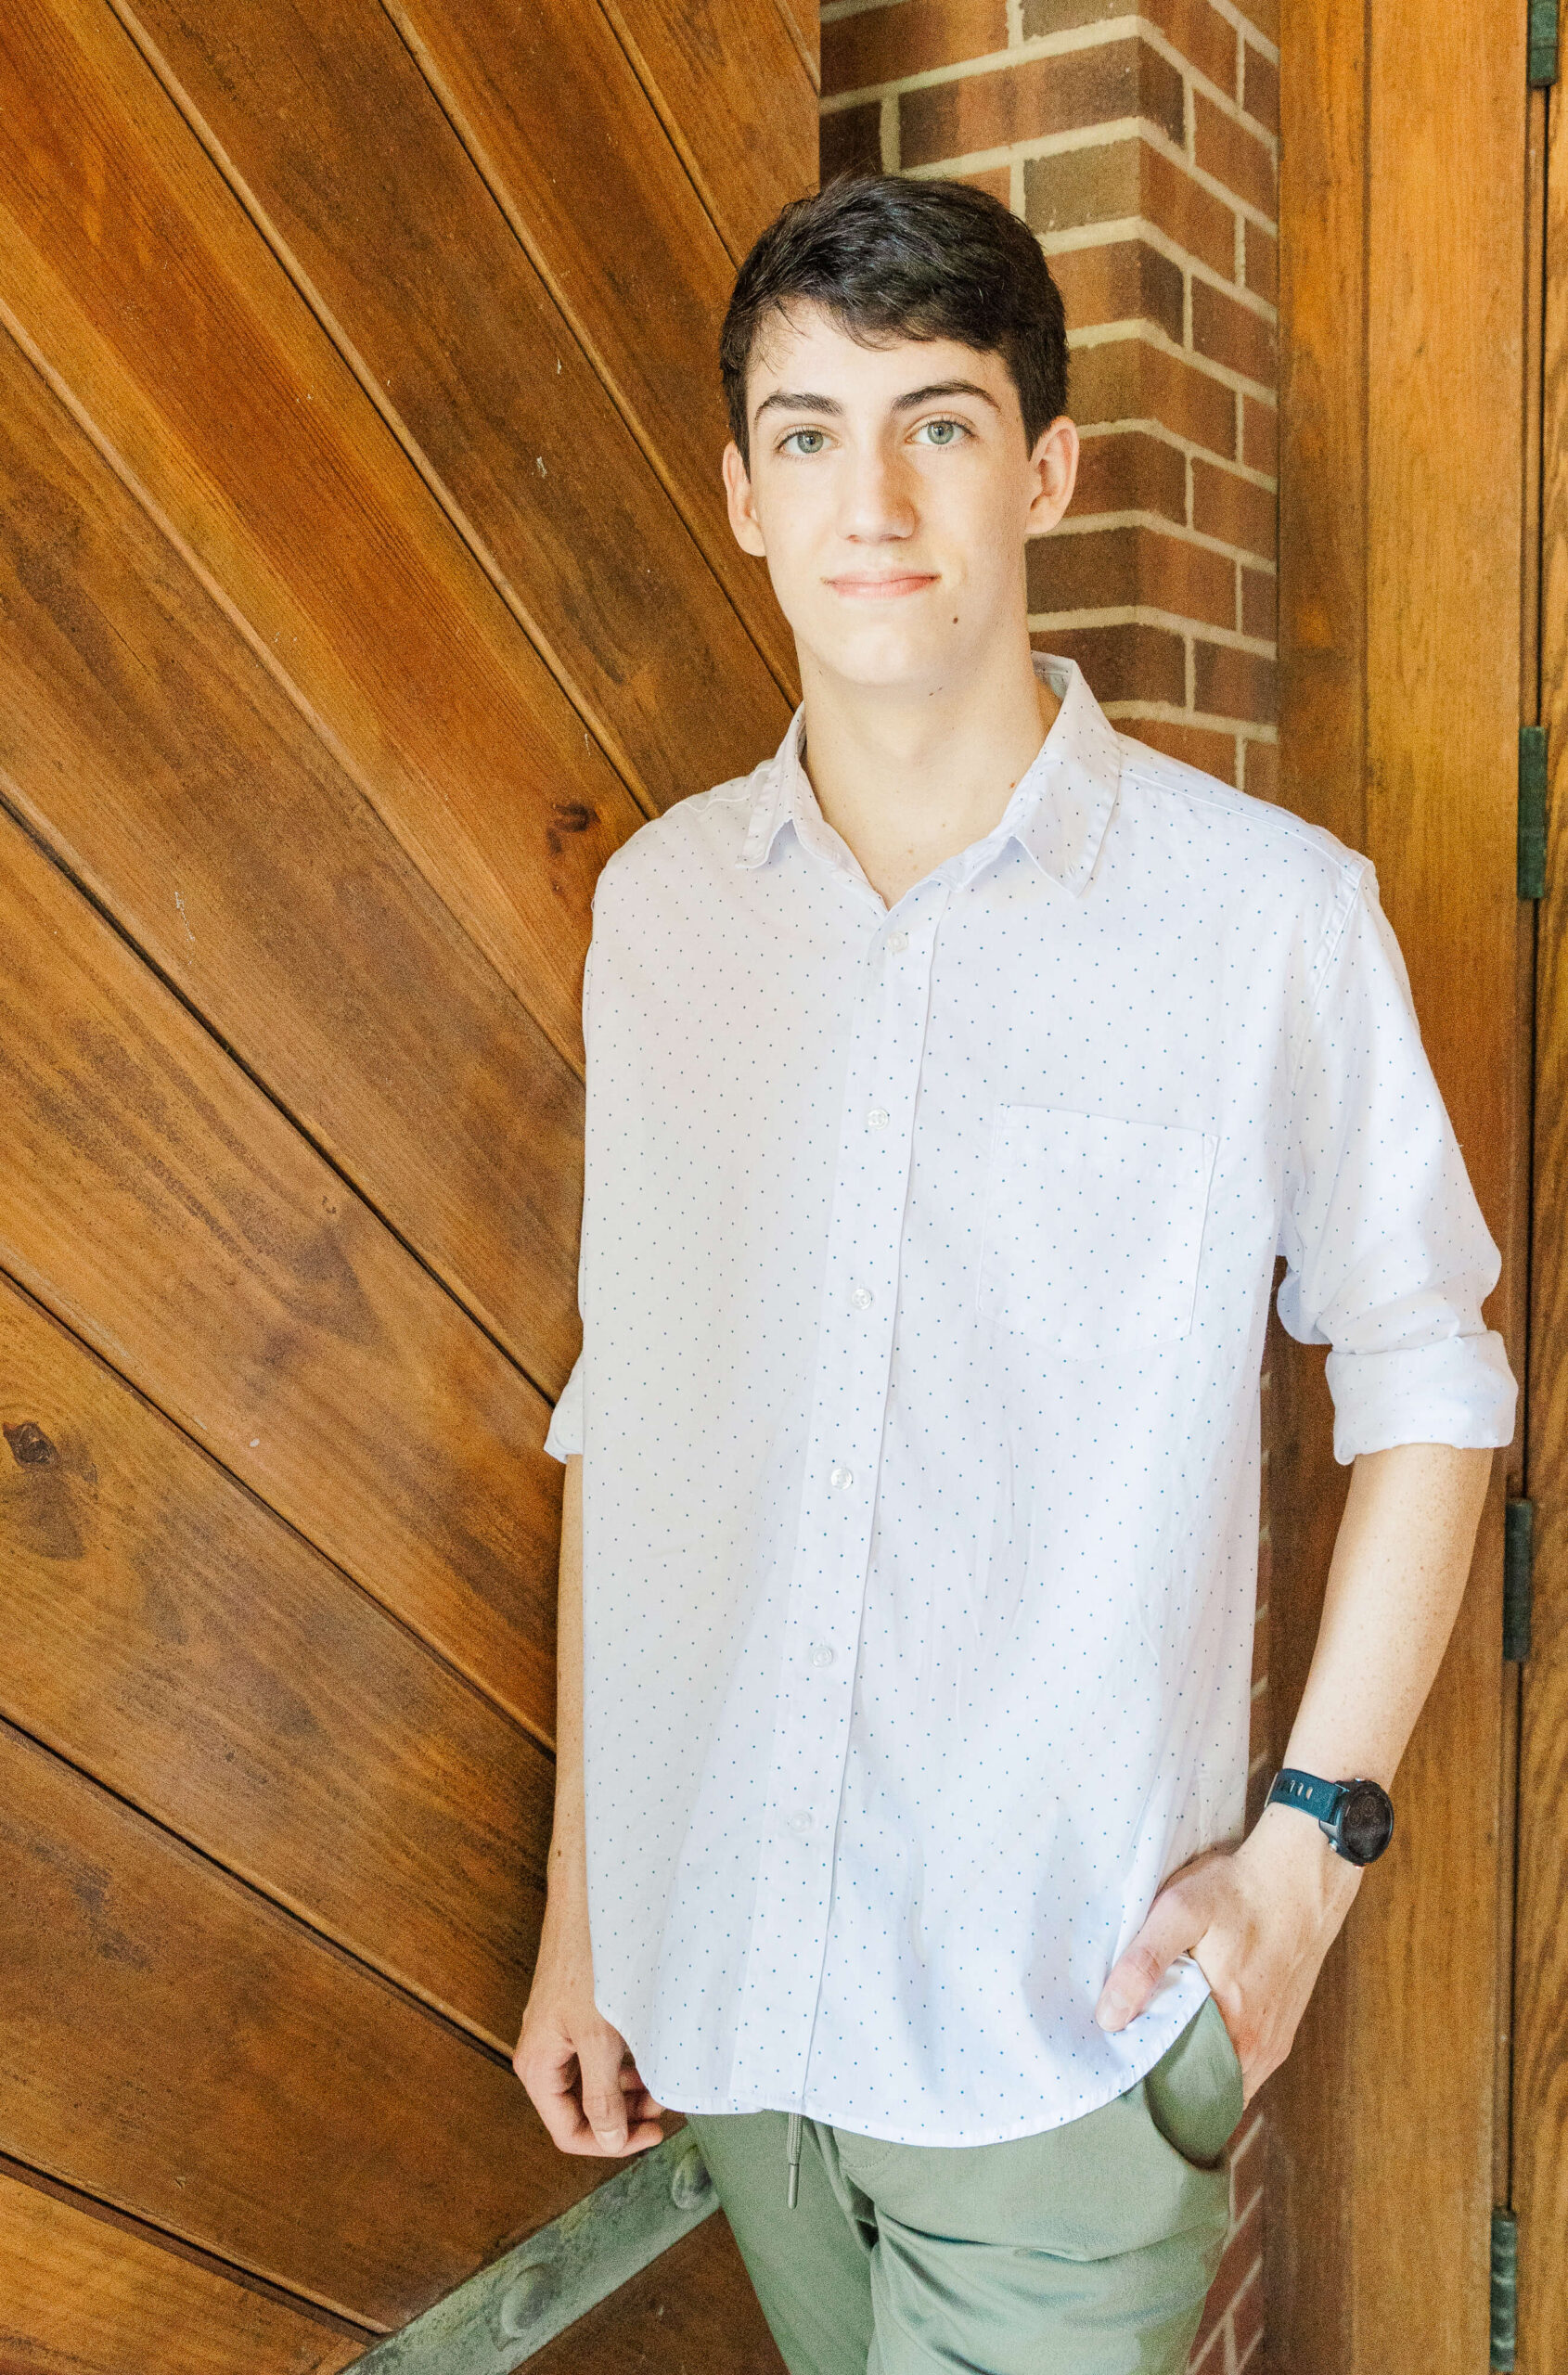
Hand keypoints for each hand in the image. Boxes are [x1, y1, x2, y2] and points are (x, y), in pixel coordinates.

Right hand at [513, 1877, 664, 2155]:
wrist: (588, 1904)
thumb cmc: (587, 1964)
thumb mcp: (597, 2038)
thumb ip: (601, 2095)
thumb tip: (608, 2139)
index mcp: (538, 2067)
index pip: (569, 2132)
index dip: (610, 2142)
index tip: (651, 2135)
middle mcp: (545, 2055)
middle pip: (582, 2111)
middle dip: (623, 2117)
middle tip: (662, 2111)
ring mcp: (561, 2035)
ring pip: (594, 2085)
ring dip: (627, 2092)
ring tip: (660, 2085)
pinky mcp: (577, 2017)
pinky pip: (599, 2058)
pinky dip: (624, 2066)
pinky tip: (648, 2058)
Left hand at [1093, 1803, 1362, 2100]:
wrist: (1301, 1874)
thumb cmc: (1238, 1891)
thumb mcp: (1179, 1911)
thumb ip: (1143, 1963)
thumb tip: (1109, 2018)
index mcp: (1233, 2030)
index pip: (1180, 2091)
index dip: (1146, 2089)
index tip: (1116, 2076)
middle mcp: (1259, 2050)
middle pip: (1202, 2092)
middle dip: (1164, 2087)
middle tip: (1126, 2067)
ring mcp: (1274, 2044)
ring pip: (1224, 2083)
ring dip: (1191, 2075)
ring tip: (1153, 2054)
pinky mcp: (1282, 2032)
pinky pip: (1244, 2068)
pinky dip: (1216, 2064)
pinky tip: (1191, 2039)